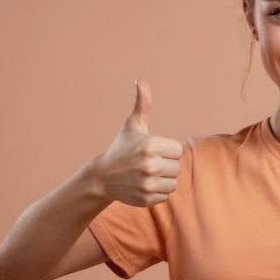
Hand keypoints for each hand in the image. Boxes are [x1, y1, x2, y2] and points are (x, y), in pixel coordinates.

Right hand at [92, 80, 182, 206]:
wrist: (102, 177)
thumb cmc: (122, 148)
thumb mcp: (132, 125)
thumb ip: (142, 104)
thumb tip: (140, 81)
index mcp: (151, 145)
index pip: (178, 150)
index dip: (167, 150)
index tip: (152, 151)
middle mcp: (149, 165)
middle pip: (177, 168)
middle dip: (166, 165)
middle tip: (148, 164)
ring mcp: (147, 184)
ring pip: (173, 182)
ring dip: (163, 180)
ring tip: (146, 175)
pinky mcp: (146, 199)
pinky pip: (166, 195)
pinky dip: (157, 192)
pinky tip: (142, 185)